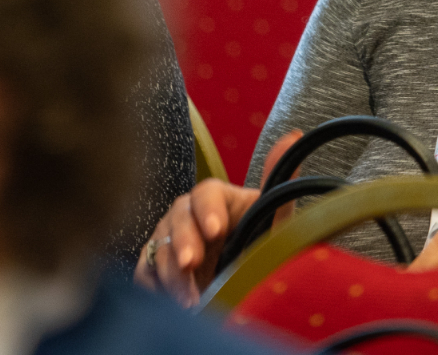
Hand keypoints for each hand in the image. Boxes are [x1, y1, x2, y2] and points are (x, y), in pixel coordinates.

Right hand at [135, 129, 302, 305]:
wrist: (245, 286)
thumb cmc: (260, 247)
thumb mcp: (275, 219)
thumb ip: (280, 183)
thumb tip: (293, 136)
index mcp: (217, 199)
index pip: (206, 193)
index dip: (208, 209)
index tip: (216, 230)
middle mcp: (188, 215)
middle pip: (177, 217)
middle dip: (183, 241)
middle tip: (191, 263)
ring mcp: (168, 240)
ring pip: (159, 247)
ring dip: (171, 273)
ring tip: (189, 300)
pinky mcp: (155, 267)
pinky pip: (144, 271)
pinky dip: (154, 286)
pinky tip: (169, 302)